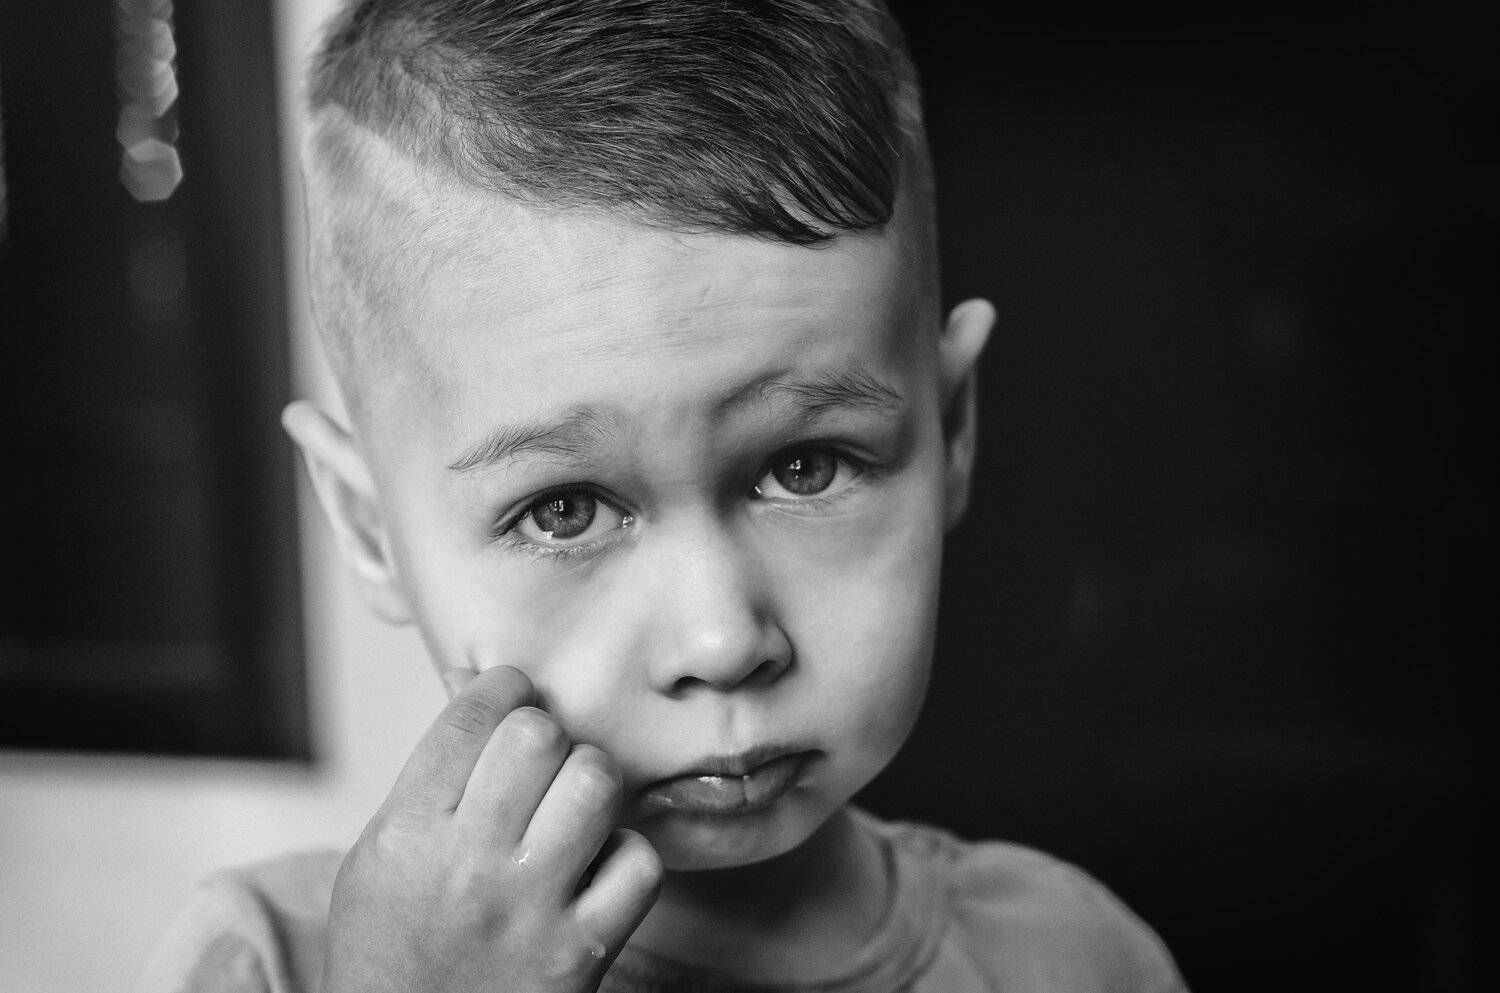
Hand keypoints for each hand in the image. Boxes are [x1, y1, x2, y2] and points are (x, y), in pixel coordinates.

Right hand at [320, 665, 662, 992]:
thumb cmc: (393, 947)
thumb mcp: (380, 852)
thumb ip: (431, 772)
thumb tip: (477, 682)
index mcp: (409, 833)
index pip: (473, 716)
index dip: (505, 686)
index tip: (514, 694)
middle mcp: (469, 866)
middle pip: (539, 737)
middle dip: (548, 735)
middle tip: (542, 762)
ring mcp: (530, 909)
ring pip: (595, 783)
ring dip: (591, 782)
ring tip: (572, 806)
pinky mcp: (583, 951)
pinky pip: (640, 860)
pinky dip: (626, 855)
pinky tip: (596, 866)